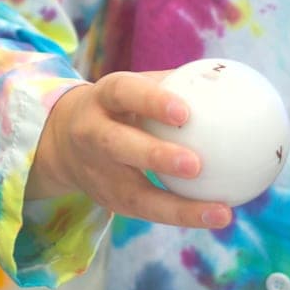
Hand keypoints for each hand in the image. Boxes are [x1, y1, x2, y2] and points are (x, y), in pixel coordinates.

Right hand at [25, 72, 233, 229]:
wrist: (63, 143)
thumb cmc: (118, 108)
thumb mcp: (131, 89)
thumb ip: (170, 82)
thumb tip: (226, 73)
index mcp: (102, 99)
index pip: (123, 94)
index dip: (150, 101)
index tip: (184, 112)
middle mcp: (93, 135)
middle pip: (116, 145)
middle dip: (154, 156)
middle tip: (196, 164)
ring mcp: (98, 173)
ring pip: (134, 194)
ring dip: (178, 206)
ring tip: (220, 212)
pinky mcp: (109, 201)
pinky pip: (148, 213)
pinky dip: (182, 216)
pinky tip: (218, 215)